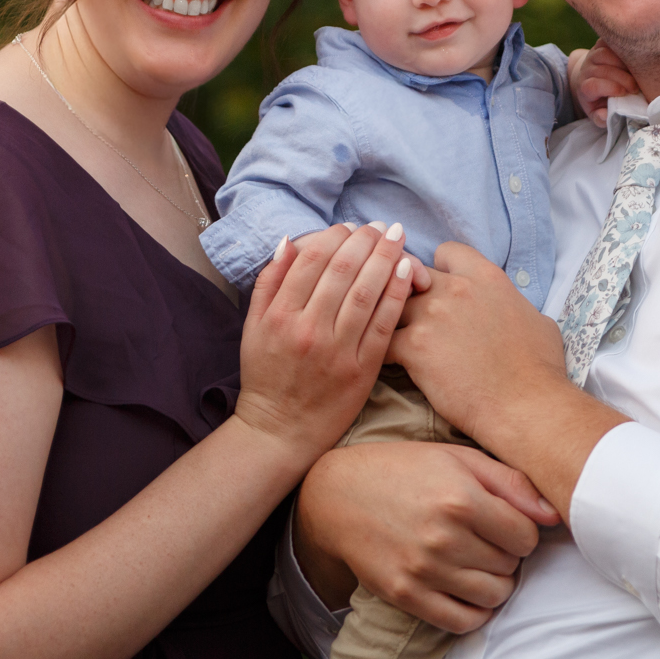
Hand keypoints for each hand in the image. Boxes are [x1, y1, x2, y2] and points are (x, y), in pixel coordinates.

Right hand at [234, 224, 413, 462]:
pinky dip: (396, 294)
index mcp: (280, 316)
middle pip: (343, 270)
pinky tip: (405, 271)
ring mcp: (338, 351)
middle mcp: (308, 330)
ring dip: (385, 258)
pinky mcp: (362, 370)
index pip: (312, 260)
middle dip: (365, 240)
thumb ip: (269, 282)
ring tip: (397, 238)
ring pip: (366, 292)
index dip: (334, 236)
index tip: (348, 227)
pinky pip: (383, 324)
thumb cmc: (267, 376)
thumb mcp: (254, 327)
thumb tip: (289, 241)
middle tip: (380, 226)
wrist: (280, 432)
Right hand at [296, 442, 558, 632]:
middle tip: (487, 539)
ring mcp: (423, 570)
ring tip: (477, 562)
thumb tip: (554, 515)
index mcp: (461, 498)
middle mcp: (444, 538)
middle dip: (506, 554)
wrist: (338, 493)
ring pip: (493, 596)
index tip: (506, 523)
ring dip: (495, 582)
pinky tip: (467, 589)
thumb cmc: (404, 469)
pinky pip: (462, 621)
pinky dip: (475, 611)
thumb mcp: (458, 458)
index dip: (522, 530)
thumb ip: (511, 482)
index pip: (526, 536)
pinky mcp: (406, 595)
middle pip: (511, 566)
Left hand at [388, 242, 569, 443]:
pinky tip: (386, 363)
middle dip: (406, 291)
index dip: (439, 269)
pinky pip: (381, 338)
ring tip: (387, 335)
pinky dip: (380, 350)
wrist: (526, 406)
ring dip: (388, 318)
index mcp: (486, 277)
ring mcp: (432, 315)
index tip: (437, 286)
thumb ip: (515, 305)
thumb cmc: (541, 371)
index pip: (446, 252)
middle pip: (410, 274)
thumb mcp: (539, 321)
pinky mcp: (414, 346)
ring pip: (390, 303)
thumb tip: (515, 309)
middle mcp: (456, 289)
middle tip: (408, 314)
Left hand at [567, 41, 639, 127]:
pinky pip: (612, 42)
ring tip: (637, 73)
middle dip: (623, 79)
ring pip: (607, 54)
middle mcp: (587, 68)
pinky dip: (624, 48)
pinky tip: (635, 58)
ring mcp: (593, 54)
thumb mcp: (598, 113)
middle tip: (636, 88)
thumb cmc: (600, 99)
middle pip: (604, 70)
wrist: (594, 79)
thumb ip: (600, 118)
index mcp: (584, 86)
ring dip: (625, 63)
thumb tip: (605, 115)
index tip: (624, 94)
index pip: (594, 85)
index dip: (610, 88)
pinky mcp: (601, 44)